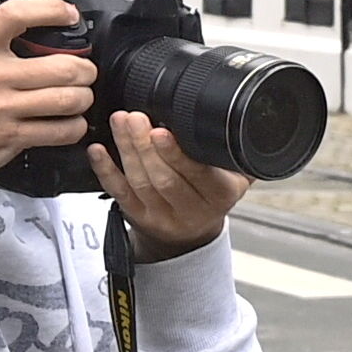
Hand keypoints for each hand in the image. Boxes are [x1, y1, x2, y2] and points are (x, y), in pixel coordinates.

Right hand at [0, 0, 98, 173]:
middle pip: (62, 66)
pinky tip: (69, 121)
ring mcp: (1, 109)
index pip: (17, 15)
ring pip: (68, 100)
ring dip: (83, 97)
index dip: (52, 9)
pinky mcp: (10, 138)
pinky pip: (60, 131)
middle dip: (85, 68)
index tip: (68, 14)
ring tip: (79, 94)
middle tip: (84, 69)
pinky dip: (74, 126)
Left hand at [86, 110, 248, 259]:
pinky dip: (106, 170)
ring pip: (140, 182)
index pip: (198, 175)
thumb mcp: (239, 177)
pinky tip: (98, 150)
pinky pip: (120, 193)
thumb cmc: (215, 193)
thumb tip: (253, 118)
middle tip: (135, 117)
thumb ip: (241, 152)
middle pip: (164, 178)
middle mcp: (191, 210)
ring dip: (127, 149)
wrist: (194, 235)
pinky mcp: (138, 217)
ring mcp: (162, 216)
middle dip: (146, 145)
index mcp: (220, 196)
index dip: (177, 155)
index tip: (161, 131)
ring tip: (120, 122)